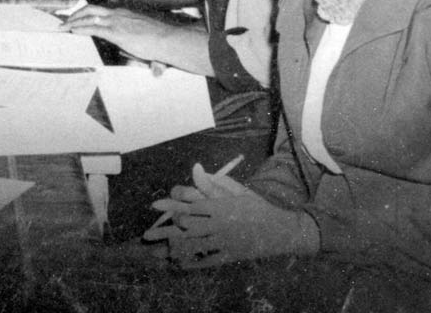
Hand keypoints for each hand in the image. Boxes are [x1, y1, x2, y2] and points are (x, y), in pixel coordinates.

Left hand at [59, 5, 175, 62]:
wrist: (169, 40)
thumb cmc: (161, 42)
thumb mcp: (146, 41)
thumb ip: (140, 48)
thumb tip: (145, 64)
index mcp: (125, 14)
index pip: (102, 10)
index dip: (87, 14)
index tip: (78, 19)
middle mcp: (119, 14)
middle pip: (91, 8)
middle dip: (76, 14)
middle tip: (66, 22)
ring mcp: (117, 22)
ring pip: (88, 16)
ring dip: (73, 22)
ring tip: (64, 28)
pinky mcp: (116, 32)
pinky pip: (93, 28)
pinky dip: (80, 29)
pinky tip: (73, 32)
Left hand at [144, 170, 318, 267]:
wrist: (282, 231)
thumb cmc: (257, 207)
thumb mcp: (238, 192)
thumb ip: (214, 183)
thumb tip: (195, 167)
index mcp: (221, 207)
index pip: (191, 206)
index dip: (171, 205)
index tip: (154, 205)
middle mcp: (221, 224)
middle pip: (187, 228)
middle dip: (165, 232)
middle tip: (147, 235)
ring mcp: (225, 242)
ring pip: (195, 246)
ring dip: (174, 249)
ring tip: (158, 252)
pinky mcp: (231, 256)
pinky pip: (208, 260)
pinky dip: (193, 262)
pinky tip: (179, 264)